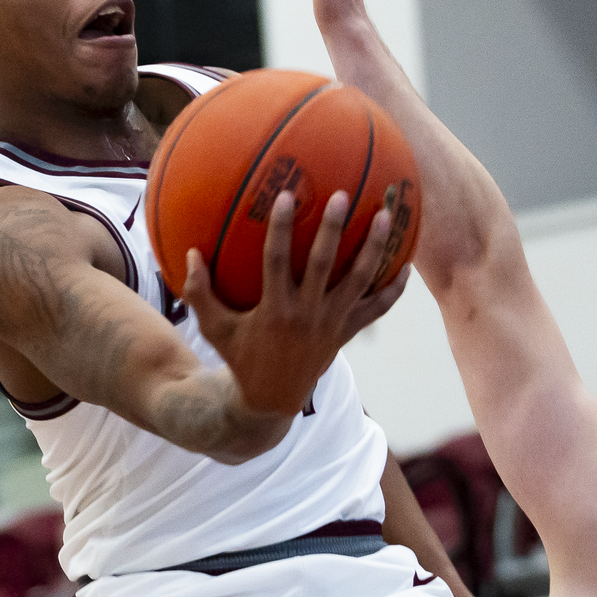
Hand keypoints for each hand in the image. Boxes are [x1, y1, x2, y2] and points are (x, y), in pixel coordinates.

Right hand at [181, 189, 406, 418]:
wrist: (270, 401)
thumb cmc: (239, 357)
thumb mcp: (213, 329)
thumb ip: (199, 292)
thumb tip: (190, 252)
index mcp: (275, 309)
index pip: (277, 261)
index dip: (281, 229)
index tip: (285, 196)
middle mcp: (307, 314)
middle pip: (325, 265)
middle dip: (335, 229)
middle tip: (345, 196)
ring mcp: (332, 324)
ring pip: (359, 281)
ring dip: (375, 248)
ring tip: (388, 216)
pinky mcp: (346, 333)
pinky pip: (377, 309)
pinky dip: (394, 289)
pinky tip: (406, 264)